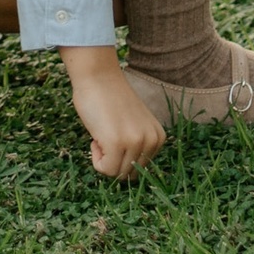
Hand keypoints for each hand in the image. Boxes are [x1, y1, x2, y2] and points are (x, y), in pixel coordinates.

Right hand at [63, 45, 163, 179]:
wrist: (98, 78)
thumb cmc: (110, 101)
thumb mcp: (133, 127)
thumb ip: (136, 146)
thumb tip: (128, 175)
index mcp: (158, 137)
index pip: (139, 168)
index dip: (122, 157)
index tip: (117, 134)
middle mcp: (152, 140)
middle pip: (129, 174)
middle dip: (112, 161)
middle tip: (107, 135)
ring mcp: (136, 142)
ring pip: (116, 173)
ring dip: (103, 159)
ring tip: (103, 134)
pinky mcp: (118, 143)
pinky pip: (105, 169)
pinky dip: (95, 158)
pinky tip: (97, 136)